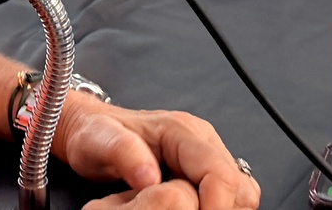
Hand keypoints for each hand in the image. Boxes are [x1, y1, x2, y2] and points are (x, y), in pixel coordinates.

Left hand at [53, 96, 260, 209]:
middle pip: (237, 185)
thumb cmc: (95, 133)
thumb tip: (150, 178)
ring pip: (240, 191)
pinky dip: (218, 207)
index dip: (216, 203)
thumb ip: (124, 153)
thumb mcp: (99, 141)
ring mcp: (205, 154)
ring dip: (222, 208)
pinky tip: (193, 209)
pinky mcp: (203, 169)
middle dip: (221, 208)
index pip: (219, 172)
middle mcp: (201, 140)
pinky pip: (229, 195)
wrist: (91, 128)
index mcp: (181, 130)